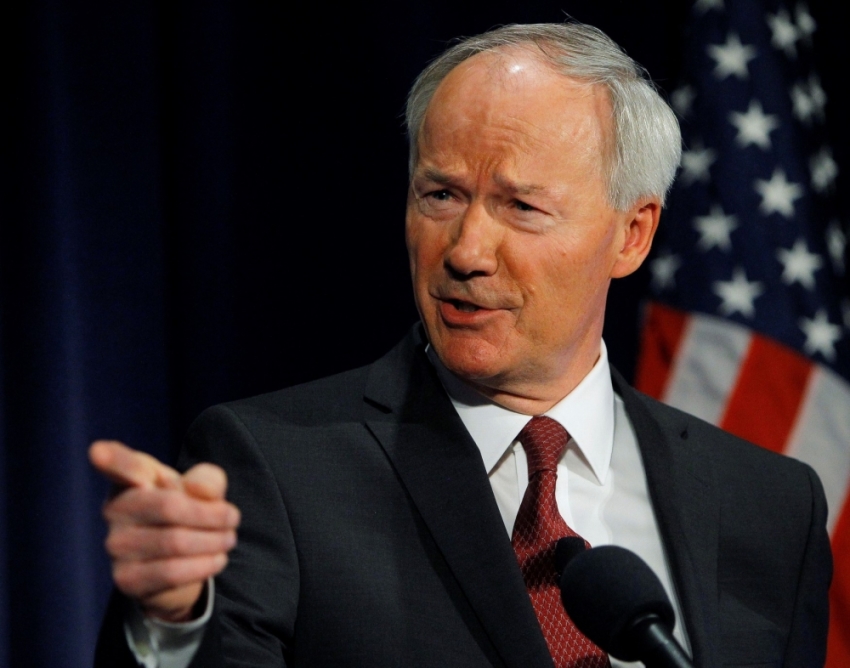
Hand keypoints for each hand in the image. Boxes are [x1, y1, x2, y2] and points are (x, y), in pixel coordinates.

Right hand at [89, 440, 240, 622]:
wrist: (181, 561)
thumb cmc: (188, 511)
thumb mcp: (203, 489)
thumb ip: (207, 481)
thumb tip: (197, 492)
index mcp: (132, 479)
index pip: (122, 467)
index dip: (110, 459)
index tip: (97, 452)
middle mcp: (115, 510)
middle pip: (170, 507)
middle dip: (212, 515)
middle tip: (233, 518)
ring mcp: (116, 546)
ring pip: (176, 542)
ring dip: (214, 541)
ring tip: (228, 539)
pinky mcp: (126, 579)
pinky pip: (172, 572)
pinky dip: (204, 565)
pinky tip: (217, 558)